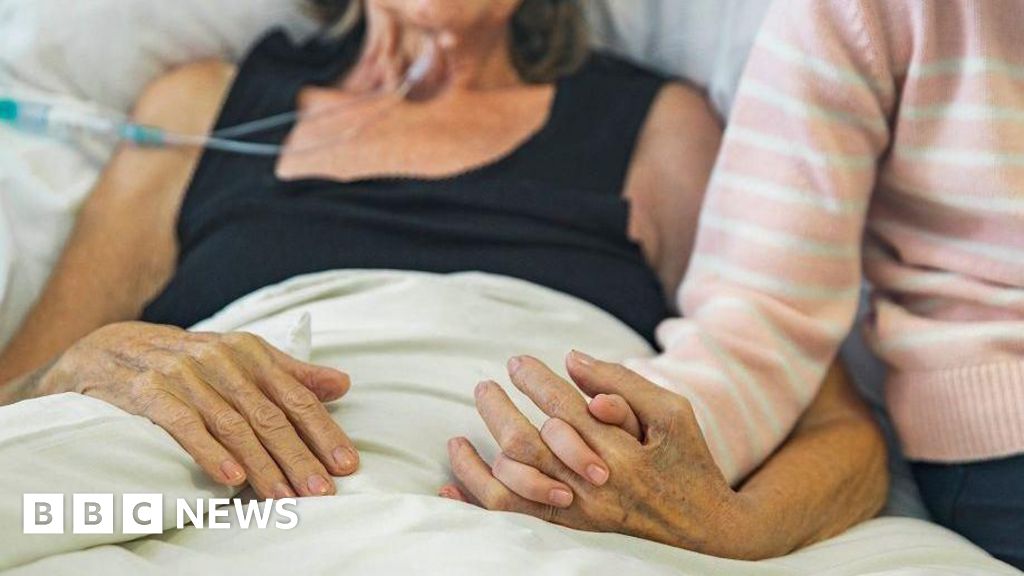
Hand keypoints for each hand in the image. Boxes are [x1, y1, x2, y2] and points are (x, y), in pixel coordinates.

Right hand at [39, 322, 359, 498]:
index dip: (323, 432)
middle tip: (321, 490)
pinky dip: (210, 452)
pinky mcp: (149, 392)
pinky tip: (232, 479)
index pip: (296, 397)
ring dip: (262, 465)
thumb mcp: (243, 359)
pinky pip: (184, 425)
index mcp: (250, 352)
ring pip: (233, 425)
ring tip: (284, 497)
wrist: (111, 347)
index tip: (345, 464)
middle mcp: (221, 359)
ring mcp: (184, 375)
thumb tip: (342, 384)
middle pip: (269, 416)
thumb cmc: (190, 360)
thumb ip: (292, 374)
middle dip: (298, 456)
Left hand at [442, 352, 763, 558]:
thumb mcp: (672, 414)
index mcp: (622, 453)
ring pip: (512, 488)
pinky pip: (515, 522)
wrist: (709, 533)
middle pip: (528, 445)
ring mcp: (580, 516)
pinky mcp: (573, 534)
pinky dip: (479, 505)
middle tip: (482, 386)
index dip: (534, 381)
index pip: (563, 408)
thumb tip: (572, 359)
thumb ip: (623, 383)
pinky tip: (451, 489)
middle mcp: (595, 487)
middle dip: (497, 411)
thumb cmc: (689, 463)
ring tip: (455, 439)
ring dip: (476, 462)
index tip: (515, 362)